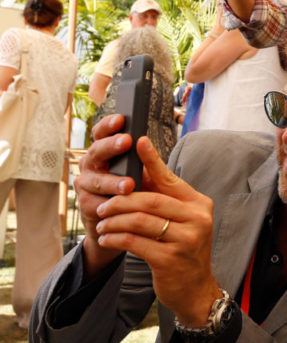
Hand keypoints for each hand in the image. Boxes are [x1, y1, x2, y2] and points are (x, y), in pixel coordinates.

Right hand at [74, 114, 136, 274]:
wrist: (121, 223)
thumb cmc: (134, 190)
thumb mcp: (141, 172)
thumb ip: (141, 158)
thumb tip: (146, 140)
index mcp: (103, 152)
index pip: (101, 134)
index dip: (108, 125)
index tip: (121, 119)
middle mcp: (90, 165)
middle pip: (96, 152)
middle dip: (110, 146)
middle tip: (125, 141)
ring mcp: (85, 185)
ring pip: (95, 180)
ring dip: (111, 181)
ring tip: (129, 184)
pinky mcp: (85, 205)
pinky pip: (94, 203)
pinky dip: (107, 204)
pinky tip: (117, 205)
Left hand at [93, 135, 220, 327]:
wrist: (195, 288)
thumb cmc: (183, 248)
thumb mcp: (182, 220)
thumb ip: (165, 198)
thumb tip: (142, 166)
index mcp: (199, 204)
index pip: (170, 178)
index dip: (152, 160)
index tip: (138, 141)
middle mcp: (197, 219)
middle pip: (150, 200)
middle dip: (120, 201)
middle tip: (102, 205)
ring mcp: (186, 240)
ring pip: (139, 221)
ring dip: (114, 221)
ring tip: (102, 224)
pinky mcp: (170, 259)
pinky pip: (134, 242)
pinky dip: (115, 238)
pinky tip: (106, 238)